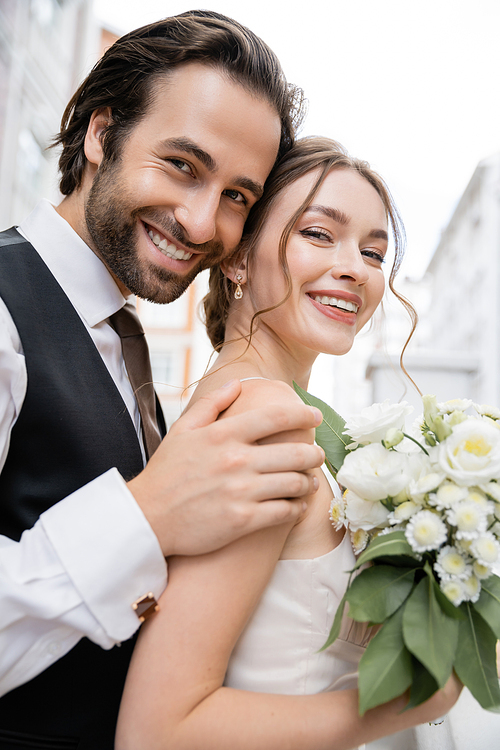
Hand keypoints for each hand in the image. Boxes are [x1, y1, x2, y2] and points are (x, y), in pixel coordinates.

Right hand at [127, 380, 323, 555]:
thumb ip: (212, 403)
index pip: (276, 416)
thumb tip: (237, 383)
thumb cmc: (166, 473)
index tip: (316, 414)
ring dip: (309, 482)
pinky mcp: (243, 520)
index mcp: (223, 434)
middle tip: (318, 454)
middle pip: (295, 452)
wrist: (147, 518)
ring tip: (310, 482)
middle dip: (314, 453)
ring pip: (295, 483)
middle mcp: (236, 460)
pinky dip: (297, 508)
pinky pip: (284, 511)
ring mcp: (241, 492)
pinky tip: (297, 505)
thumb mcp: (183, 430)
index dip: (303, 413)